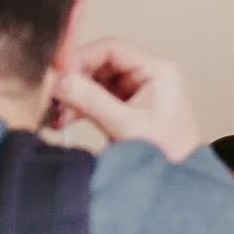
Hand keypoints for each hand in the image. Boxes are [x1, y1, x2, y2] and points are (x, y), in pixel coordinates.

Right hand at [52, 40, 201, 160]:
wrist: (178, 184)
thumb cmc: (168, 155)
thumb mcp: (126, 126)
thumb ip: (93, 101)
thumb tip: (62, 81)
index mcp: (157, 71)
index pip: (111, 49)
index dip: (82, 58)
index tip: (60, 75)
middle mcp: (148, 76)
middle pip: (101, 65)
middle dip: (76, 82)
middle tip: (55, 97)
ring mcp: (137, 93)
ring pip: (96, 83)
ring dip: (75, 98)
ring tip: (58, 115)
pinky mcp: (128, 109)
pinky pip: (98, 100)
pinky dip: (81, 109)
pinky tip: (64, 121)